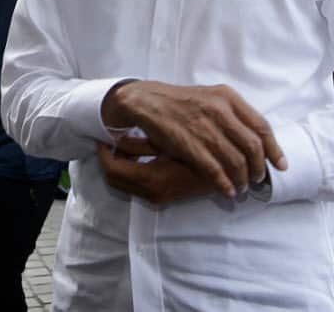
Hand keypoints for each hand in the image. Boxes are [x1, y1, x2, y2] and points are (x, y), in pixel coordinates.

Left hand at [96, 141, 213, 204]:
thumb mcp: (173, 144)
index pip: (113, 169)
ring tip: (122, 144)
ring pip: (123, 184)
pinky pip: (134, 185)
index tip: (103, 136)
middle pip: (114, 180)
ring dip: (119, 165)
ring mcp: (157, 197)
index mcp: (152, 179)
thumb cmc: (203, 156)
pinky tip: (139, 154)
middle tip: (108, 139)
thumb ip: (145, 143)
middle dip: (108, 159)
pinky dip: (130, 170)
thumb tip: (119, 138)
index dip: (104, 153)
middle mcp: (151, 193)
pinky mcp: (163, 195)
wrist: (230, 176)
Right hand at [101, 81, 286, 197]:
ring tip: (244, 187)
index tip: (281, 165)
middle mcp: (220, 111)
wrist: (148, 101)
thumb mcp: (213, 97)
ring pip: (236, 161)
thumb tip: (258, 141)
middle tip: (259, 179)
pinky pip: (214, 170)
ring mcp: (204, 128)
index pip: (261, 126)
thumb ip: (235, 114)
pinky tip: (228, 190)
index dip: (274, 149)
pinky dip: (224, 183)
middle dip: (259, 168)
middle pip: (253, 146)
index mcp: (229, 97)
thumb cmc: (184, 102)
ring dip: (243, 179)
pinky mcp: (189, 144)